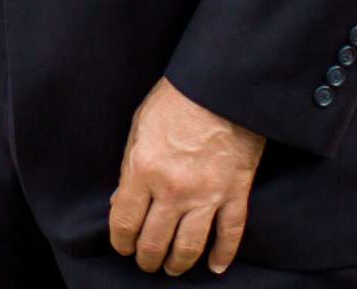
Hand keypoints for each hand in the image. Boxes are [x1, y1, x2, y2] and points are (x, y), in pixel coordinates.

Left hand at [108, 77, 264, 274]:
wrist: (221, 87)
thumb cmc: (175, 101)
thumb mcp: (139, 128)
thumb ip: (129, 168)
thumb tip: (121, 202)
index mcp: (143, 170)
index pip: (125, 221)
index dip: (121, 241)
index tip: (122, 246)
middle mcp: (173, 189)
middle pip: (156, 241)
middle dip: (147, 257)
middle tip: (146, 263)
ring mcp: (207, 194)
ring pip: (190, 245)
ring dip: (178, 263)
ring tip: (172, 269)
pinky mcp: (235, 193)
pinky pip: (230, 234)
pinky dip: (223, 254)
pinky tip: (216, 267)